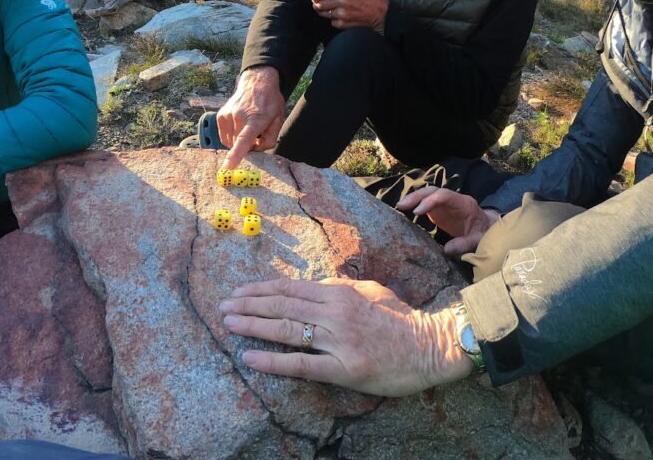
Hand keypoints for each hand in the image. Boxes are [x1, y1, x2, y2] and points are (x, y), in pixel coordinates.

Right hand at [218, 67, 285, 168]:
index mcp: (256, 119)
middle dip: (247, 146)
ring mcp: (228, 115)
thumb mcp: (278, 120)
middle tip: (256, 135)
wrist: (257, 84)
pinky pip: (224, 137)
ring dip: (238, 141)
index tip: (228, 166)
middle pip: (239, 144)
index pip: (244, 139)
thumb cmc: (269, 104)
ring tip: (247, 126)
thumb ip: (269, 140)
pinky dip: (231, 137)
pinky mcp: (220, 116)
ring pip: (230, 142)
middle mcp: (239, 116)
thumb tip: (255, 152)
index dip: (236, 153)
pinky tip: (239, 126)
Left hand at [220, 277, 472, 395]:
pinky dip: (272, 360)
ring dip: (253, 325)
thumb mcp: (369, 290)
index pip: (290, 289)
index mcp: (339, 292)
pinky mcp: (342, 368)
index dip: (261, 290)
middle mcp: (334, 312)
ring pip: (286, 329)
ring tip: (229, 324)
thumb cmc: (401, 318)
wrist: (430, 346)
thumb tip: (313, 285)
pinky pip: (300, 364)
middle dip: (248, 305)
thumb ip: (340, 287)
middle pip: (282, 306)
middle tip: (222, 307)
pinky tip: (250, 357)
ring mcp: (337, 340)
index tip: (238, 292)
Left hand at [311, 0, 387, 31]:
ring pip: (323, 13)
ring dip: (325, 12)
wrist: (383, 14)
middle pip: (318, 4)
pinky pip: (332, 22)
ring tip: (331, 10)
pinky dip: (334, 20)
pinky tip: (342, 17)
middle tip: (320, 4)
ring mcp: (342, 13)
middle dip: (318, 4)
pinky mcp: (344, 24)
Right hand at [395, 187, 498, 257]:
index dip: (430, 202)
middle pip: (432, 191)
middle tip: (401, 206)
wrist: (487, 228)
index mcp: (464, 203)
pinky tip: (404, 211)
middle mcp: (453, 199)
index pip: (444, 196)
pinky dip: (414, 205)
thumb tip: (446, 250)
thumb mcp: (478, 240)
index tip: (417, 212)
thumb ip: (464, 244)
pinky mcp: (440, 209)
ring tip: (399, 207)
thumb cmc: (484, 233)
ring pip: (427, 194)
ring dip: (413, 199)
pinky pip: (425, 203)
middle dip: (416, 197)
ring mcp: (445, 203)